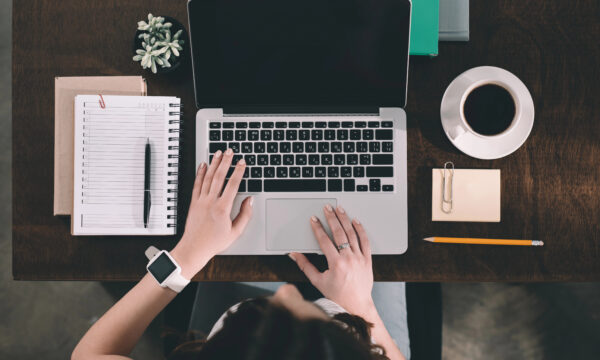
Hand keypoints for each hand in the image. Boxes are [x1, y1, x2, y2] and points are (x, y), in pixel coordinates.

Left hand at [171, 149, 252, 278]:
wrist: (194, 248)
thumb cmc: (214, 242)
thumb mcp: (235, 232)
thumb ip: (245, 215)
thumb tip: (249, 201)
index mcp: (222, 208)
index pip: (233, 185)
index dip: (239, 172)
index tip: (242, 163)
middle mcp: (211, 202)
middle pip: (219, 176)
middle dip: (226, 162)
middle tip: (230, 151)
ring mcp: (200, 201)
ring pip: (208, 178)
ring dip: (214, 164)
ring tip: (218, 153)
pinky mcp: (193, 202)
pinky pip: (197, 184)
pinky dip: (200, 173)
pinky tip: (203, 165)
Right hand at [289, 205, 375, 318]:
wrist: (356, 304)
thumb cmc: (337, 294)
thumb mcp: (317, 280)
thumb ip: (304, 266)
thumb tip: (294, 255)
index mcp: (336, 264)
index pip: (324, 240)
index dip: (318, 228)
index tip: (314, 219)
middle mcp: (349, 259)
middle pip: (339, 233)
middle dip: (332, 218)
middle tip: (327, 208)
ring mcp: (360, 258)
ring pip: (352, 234)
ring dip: (345, 220)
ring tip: (340, 209)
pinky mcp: (368, 259)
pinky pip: (365, 241)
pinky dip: (360, 230)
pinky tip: (356, 221)